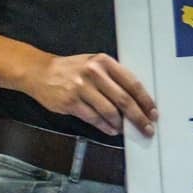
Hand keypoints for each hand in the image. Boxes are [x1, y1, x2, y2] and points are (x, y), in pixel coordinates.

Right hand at [24, 53, 155, 137]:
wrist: (39, 72)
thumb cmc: (72, 70)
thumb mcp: (94, 64)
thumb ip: (114, 78)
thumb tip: (136, 101)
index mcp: (105, 62)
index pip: (132, 83)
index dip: (145, 100)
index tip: (153, 112)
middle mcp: (94, 73)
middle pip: (124, 100)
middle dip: (138, 117)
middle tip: (147, 128)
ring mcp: (81, 88)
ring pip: (109, 111)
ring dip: (121, 124)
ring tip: (126, 129)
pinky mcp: (70, 102)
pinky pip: (94, 118)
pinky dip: (106, 126)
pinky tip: (112, 130)